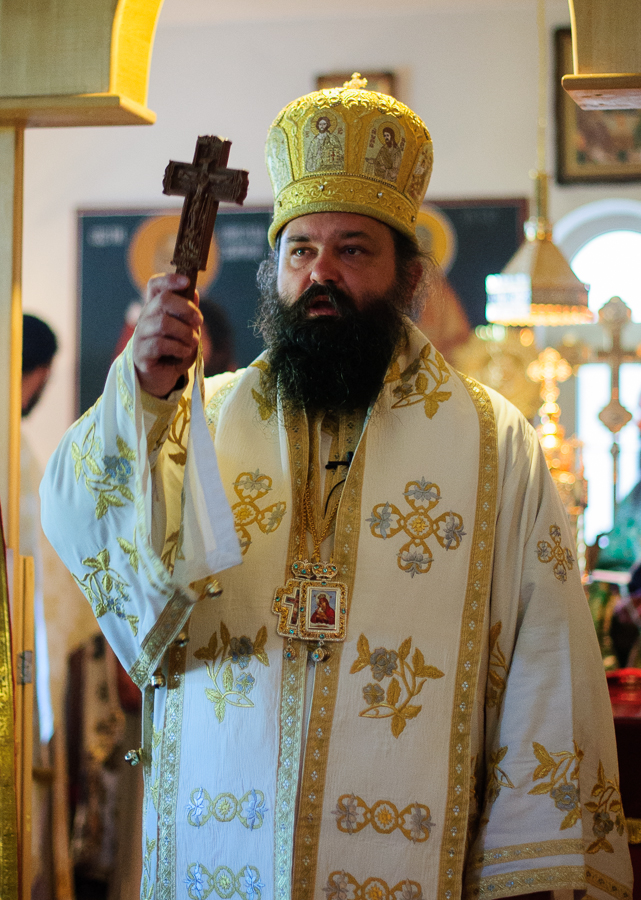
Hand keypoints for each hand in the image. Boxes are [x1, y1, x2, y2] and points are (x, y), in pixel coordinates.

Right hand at [133, 274, 202, 397]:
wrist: (162, 378)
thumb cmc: (174, 351)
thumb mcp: (186, 331)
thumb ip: (189, 314)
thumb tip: (195, 294)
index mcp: (155, 308)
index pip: (155, 285)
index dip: (169, 279)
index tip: (187, 282)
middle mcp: (145, 318)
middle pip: (163, 300)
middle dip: (186, 308)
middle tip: (199, 321)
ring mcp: (141, 335)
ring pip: (164, 323)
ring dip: (185, 332)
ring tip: (193, 341)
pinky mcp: (141, 353)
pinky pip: (160, 344)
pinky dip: (178, 348)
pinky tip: (184, 352)